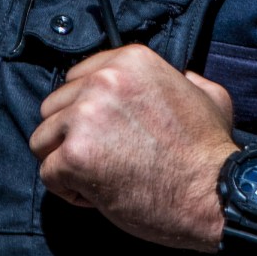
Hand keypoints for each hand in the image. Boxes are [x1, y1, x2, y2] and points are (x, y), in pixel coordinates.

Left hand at [31, 44, 237, 251]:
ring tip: (100, 176)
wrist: (213, 193)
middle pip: (54, 107)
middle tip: (104, 157)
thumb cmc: (210, 151)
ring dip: (65, 161)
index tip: (106, 131)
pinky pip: (48, 173)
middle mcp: (103, 81)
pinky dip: (68, 190)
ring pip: (43, 138)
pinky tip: (100, 194)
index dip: (86, 109)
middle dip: (71, 135)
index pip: (77, 78)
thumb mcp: (207, 95)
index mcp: (130, 61)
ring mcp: (85, 117)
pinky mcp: (74, 155)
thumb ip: (184, 78)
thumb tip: (179, 76)